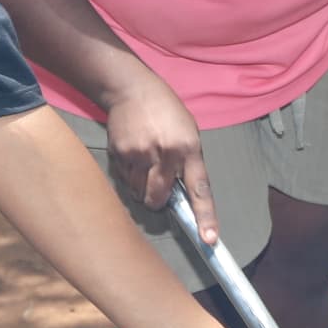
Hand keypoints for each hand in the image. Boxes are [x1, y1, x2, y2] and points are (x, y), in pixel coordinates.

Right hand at [103, 78, 213, 242]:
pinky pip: (123, 179)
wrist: (132, 88)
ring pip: (138, 192)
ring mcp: (139, 153)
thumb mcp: (188, 132)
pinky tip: (132, 154)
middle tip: (157, 190)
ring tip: (144, 163)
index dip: (205, 216)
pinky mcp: (119, 152)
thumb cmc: (167, 111)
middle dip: (157, 201)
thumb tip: (180, 194)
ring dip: (141, 187)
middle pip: (158, 198)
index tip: (209, 239)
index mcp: (188, 148)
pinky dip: (128, 175)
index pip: (200, 188)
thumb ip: (187, 161)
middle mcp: (164, 153)